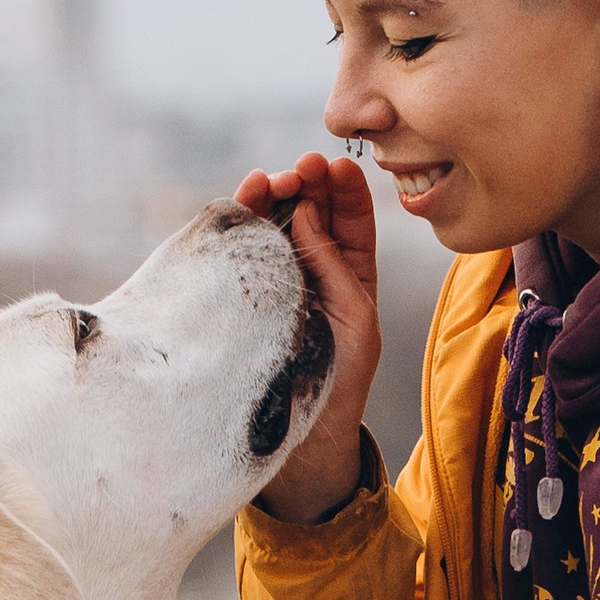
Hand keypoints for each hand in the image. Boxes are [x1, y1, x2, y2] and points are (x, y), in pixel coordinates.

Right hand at [237, 151, 381, 523]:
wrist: (305, 434)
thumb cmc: (342, 378)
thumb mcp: (356, 317)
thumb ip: (335, 264)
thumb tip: (306, 211)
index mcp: (352, 269)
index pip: (349, 215)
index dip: (343, 186)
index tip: (336, 165)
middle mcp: (312, 265)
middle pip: (308, 208)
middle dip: (305, 182)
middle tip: (302, 169)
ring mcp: (277, 275)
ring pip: (273, 222)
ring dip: (271, 194)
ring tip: (270, 180)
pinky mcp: (244, 289)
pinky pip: (242, 247)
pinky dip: (242, 219)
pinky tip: (244, 200)